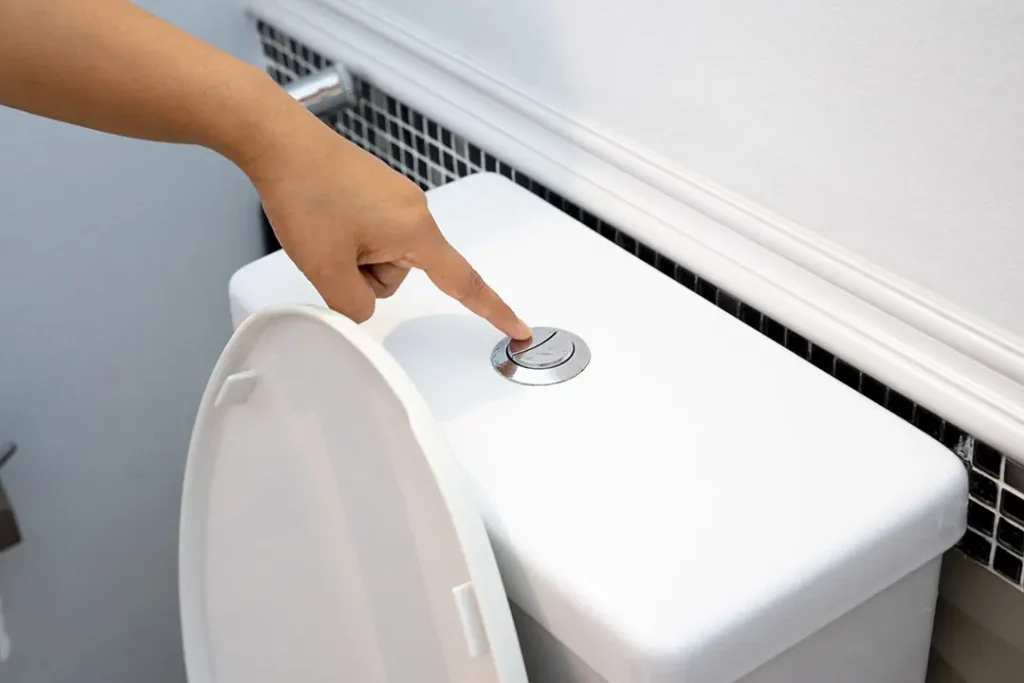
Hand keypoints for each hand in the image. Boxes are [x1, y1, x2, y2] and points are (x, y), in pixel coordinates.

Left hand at [243, 111, 530, 339]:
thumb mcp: (326, 270)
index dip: (492, 310)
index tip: (518, 328)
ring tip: (323, 229)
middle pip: (403, 274)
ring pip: (383, 255)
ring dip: (353, 256)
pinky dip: (349, 236)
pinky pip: (372, 232)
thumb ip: (353, 306)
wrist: (279, 141)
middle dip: (365, 275)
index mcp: (416, 232)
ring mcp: (396, 198)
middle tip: (330, 250)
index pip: (464, 283)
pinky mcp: (377, 190)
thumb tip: (361, 310)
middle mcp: (415, 211)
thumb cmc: (306, 193)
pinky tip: (324, 217)